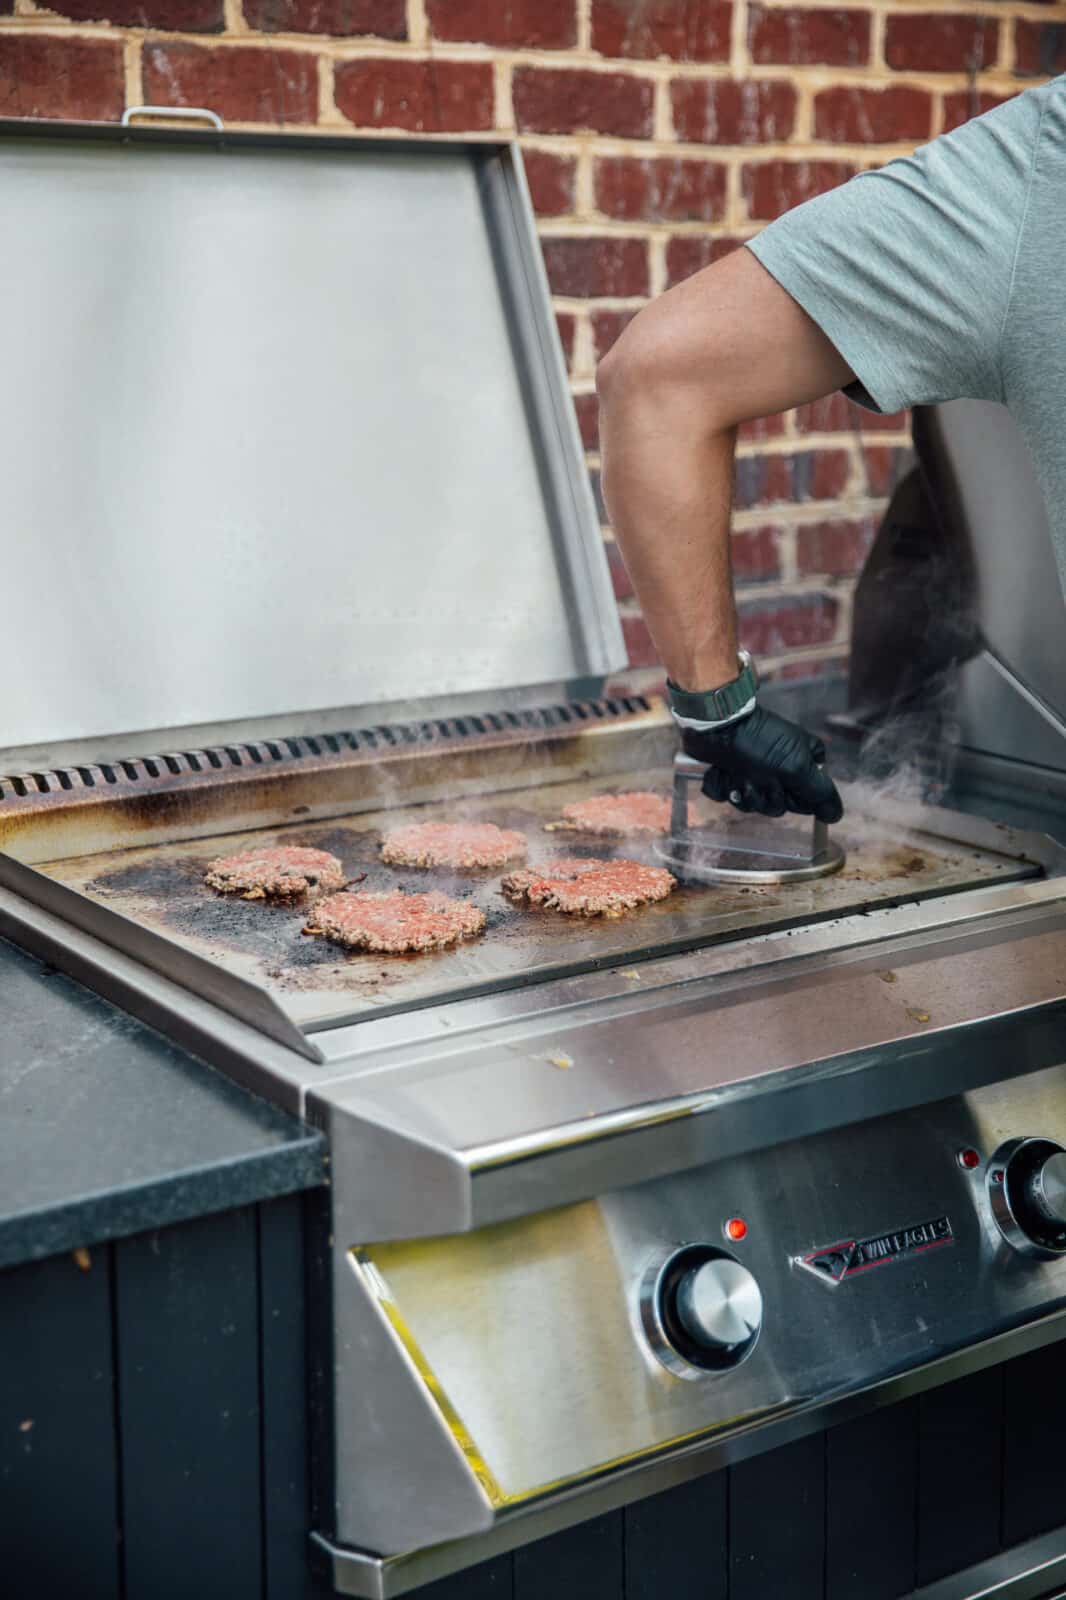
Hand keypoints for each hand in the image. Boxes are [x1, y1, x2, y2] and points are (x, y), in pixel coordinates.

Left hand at [681, 706, 843, 822]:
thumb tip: (836, 816)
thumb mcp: (796, 767)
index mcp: (802, 764)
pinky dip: (722, 786)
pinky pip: (726, 795)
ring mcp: (754, 773)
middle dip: (766, 797)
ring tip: (738, 775)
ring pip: (752, 805)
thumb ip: (819, 792)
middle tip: (761, 779)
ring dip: (743, 793)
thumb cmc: (760, 743)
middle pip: (779, 806)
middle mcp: (780, 770)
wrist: (717, 726)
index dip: (795, 799)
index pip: (807, 800)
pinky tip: (721, 772)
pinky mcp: (728, 775)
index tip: (787, 785)